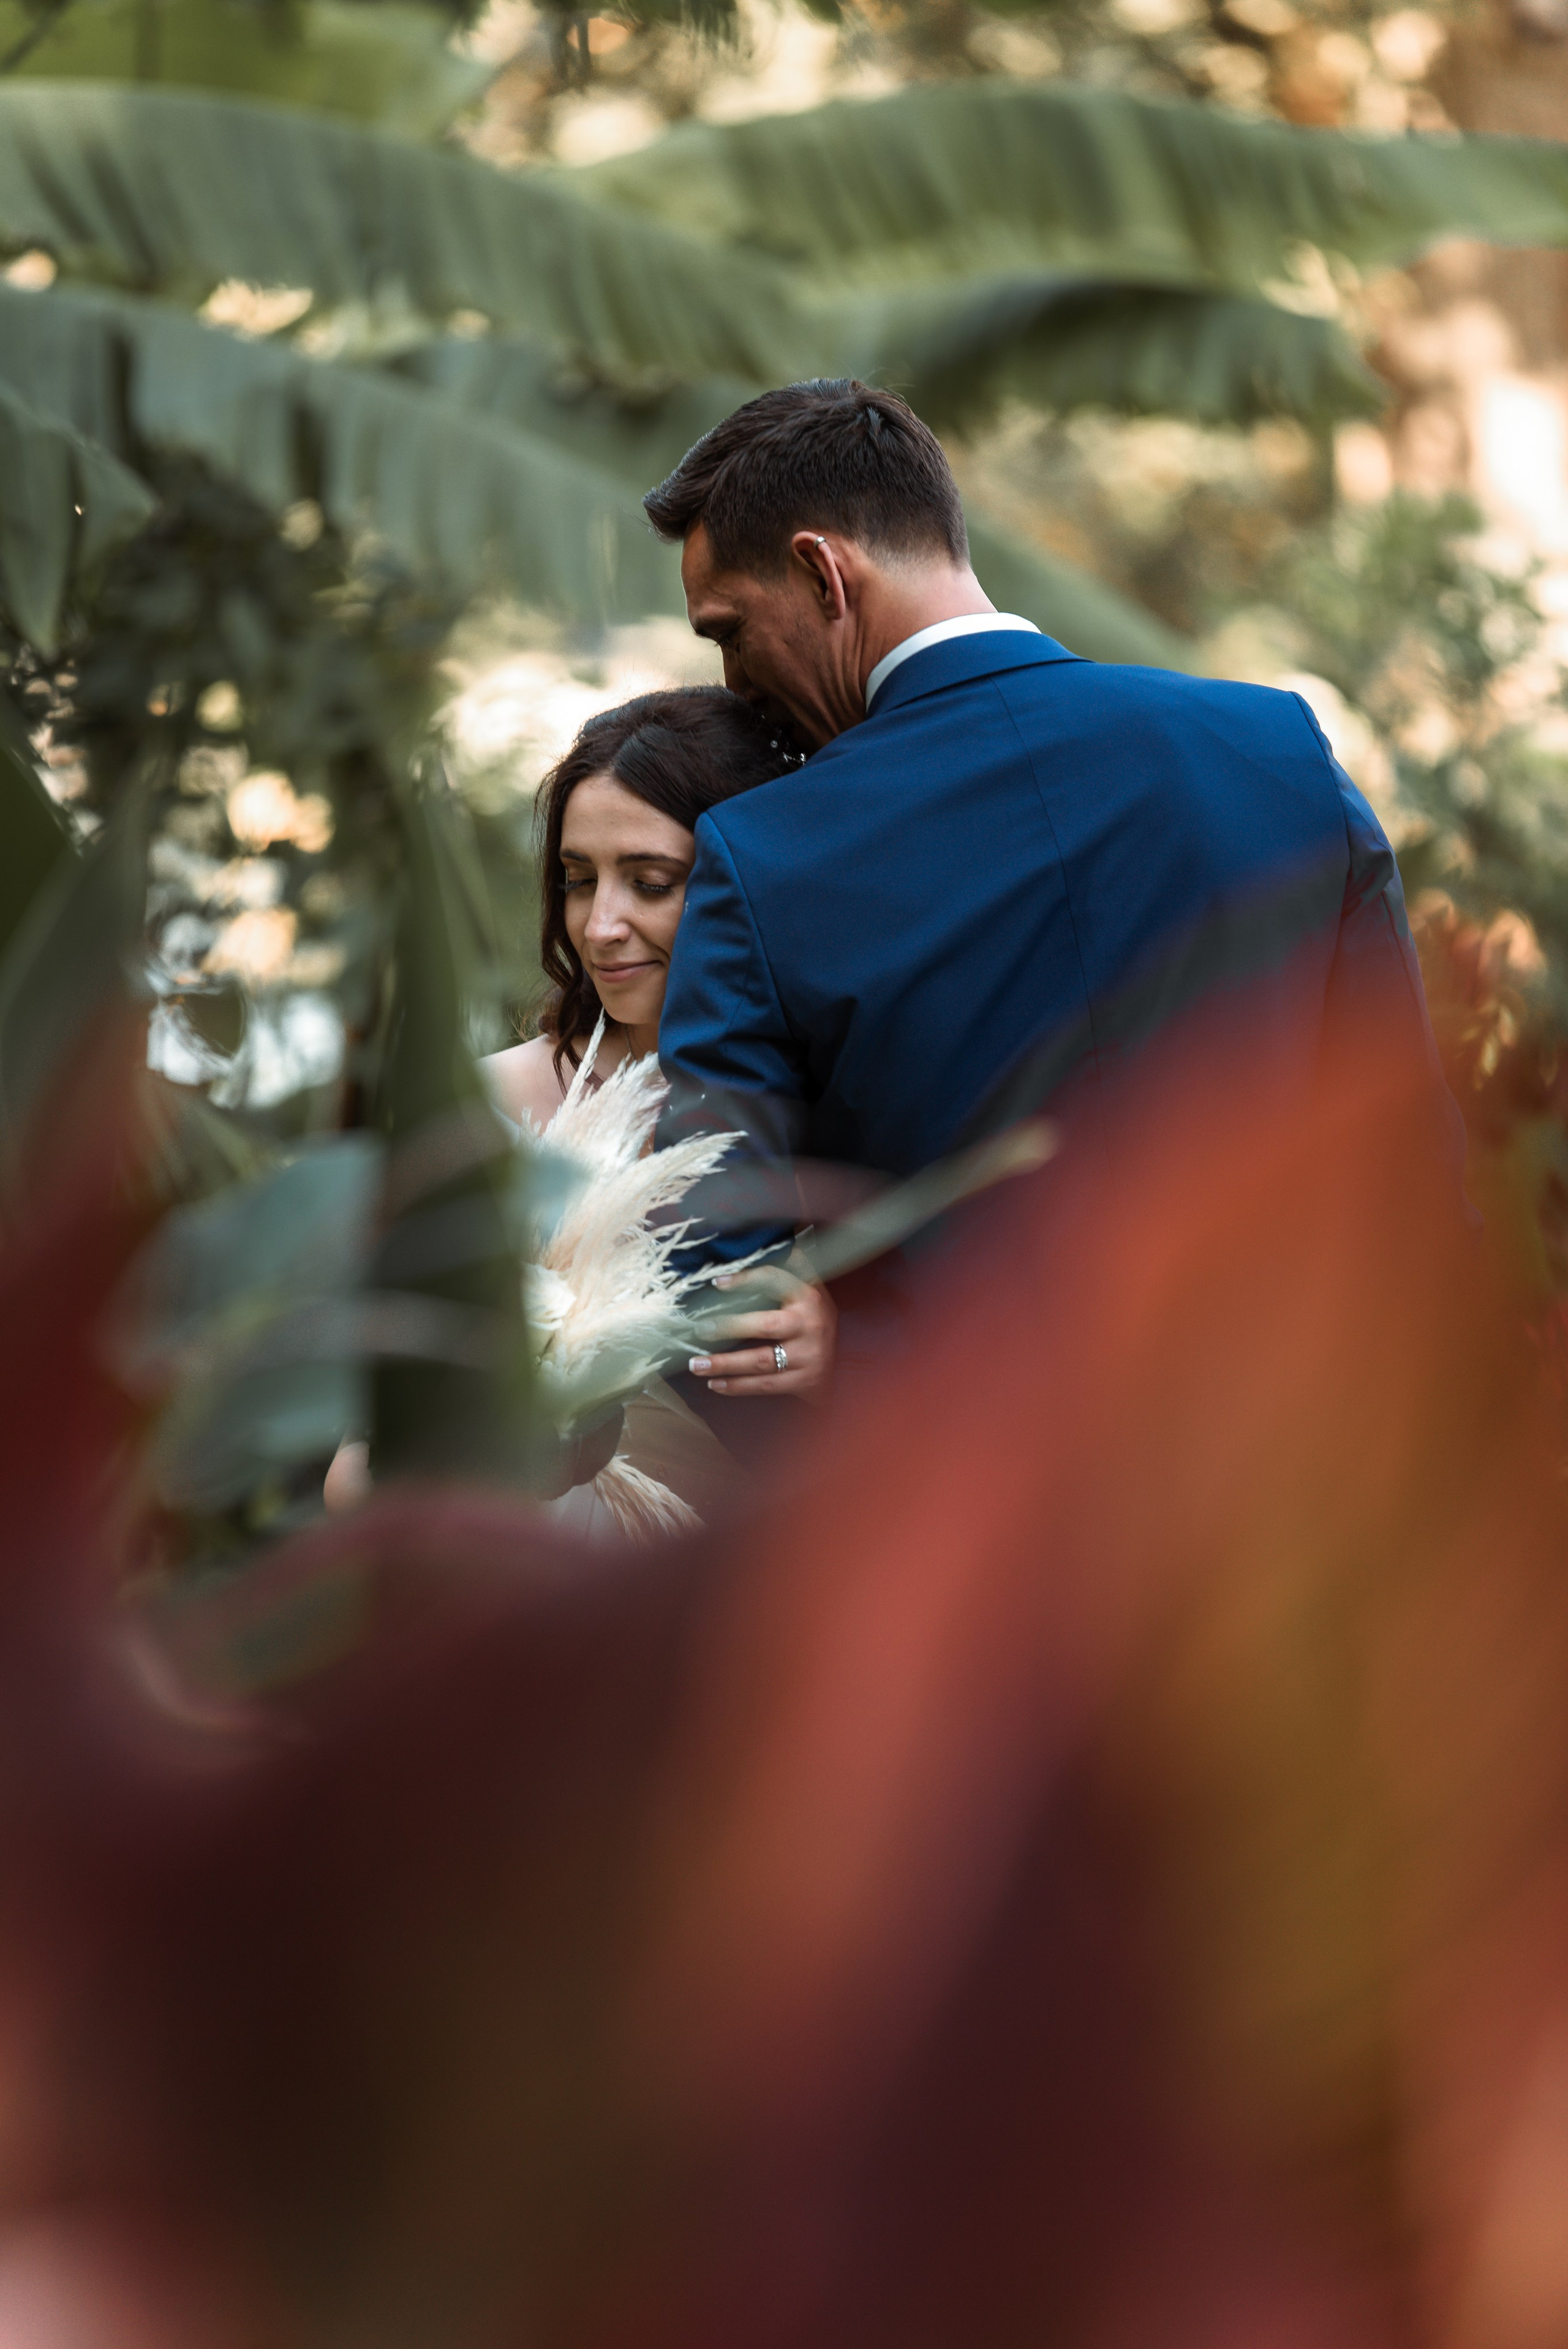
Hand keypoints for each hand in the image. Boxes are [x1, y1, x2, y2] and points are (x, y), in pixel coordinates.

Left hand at [686, 1257, 835, 1404]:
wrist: (846, 1367)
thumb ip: (796, 1266)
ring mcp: (808, 1356)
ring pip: (760, 1360)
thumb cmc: (815, 1321)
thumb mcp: (812, 1290)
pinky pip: (764, 1385)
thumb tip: (789, 1232)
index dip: (745, 1280)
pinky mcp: (803, 1382)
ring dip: (724, 1363)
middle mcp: (810, 1325)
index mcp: (809, 1296)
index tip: (717, 1283)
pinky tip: (714, 1384)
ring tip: (696, 1364)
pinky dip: (737, 1387)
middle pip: (765, 1325)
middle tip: (699, 1329)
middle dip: (729, 1327)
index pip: (774, 1281)